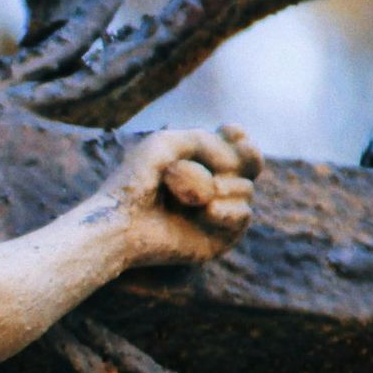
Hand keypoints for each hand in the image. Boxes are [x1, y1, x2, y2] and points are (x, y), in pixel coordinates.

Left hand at [98, 125, 262, 267]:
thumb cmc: (135, 182)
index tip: (231, 133)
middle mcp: (209, 187)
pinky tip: (207, 211)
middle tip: (243, 150)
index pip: (232, 146)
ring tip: (190, 197)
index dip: (238, 138)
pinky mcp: (219, 239)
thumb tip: (235, 160)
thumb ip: (203, 140)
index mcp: (195, 162)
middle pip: (251, 166)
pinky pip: (243, 215)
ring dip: (223, 186)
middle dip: (249, 156)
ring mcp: (216, 213)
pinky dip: (227, 210)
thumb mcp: (165, 144)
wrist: (122, 223)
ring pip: (246, 189)